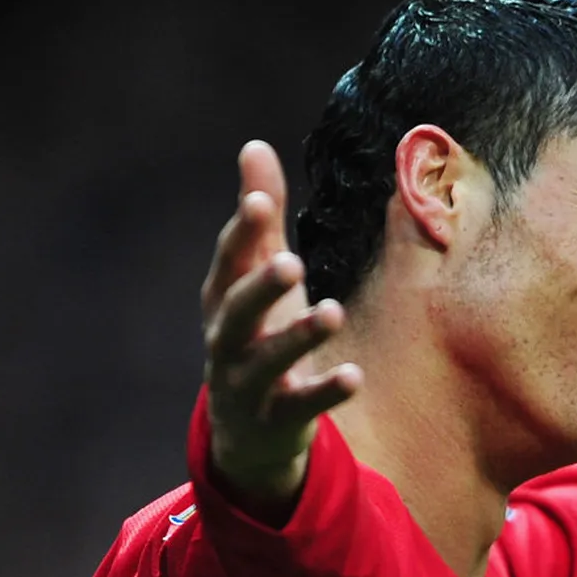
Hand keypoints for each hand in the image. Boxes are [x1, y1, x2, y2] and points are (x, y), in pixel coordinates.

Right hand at [200, 140, 362, 499]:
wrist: (247, 430)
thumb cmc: (256, 335)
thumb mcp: (256, 277)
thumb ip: (260, 220)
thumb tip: (254, 146)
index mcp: (223, 301)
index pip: (228, 262)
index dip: (241, 232)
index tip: (258, 200)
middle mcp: (228, 341)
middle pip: (236, 312)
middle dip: (261, 287)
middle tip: (291, 263)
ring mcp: (248, 384)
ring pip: (268, 361)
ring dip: (298, 338)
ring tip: (332, 313)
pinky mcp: (276, 418)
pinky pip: (301, 405)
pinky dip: (325, 391)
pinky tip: (354, 375)